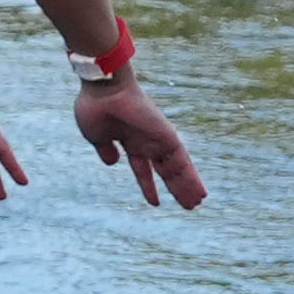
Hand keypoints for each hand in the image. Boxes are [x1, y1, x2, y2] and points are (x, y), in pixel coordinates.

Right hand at [72, 75, 206, 209]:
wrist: (104, 88)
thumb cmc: (95, 107)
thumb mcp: (96, 136)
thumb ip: (106, 150)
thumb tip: (112, 162)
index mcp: (130, 142)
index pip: (143, 169)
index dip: (148, 185)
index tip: (155, 202)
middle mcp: (148, 142)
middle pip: (166, 170)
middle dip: (175, 187)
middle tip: (188, 205)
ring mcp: (159, 139)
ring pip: (177, 169)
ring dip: (187, 186)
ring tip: (196, 203)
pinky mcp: (168, 137)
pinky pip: (183, 163)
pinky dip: (191, 178)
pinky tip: (198, 192)